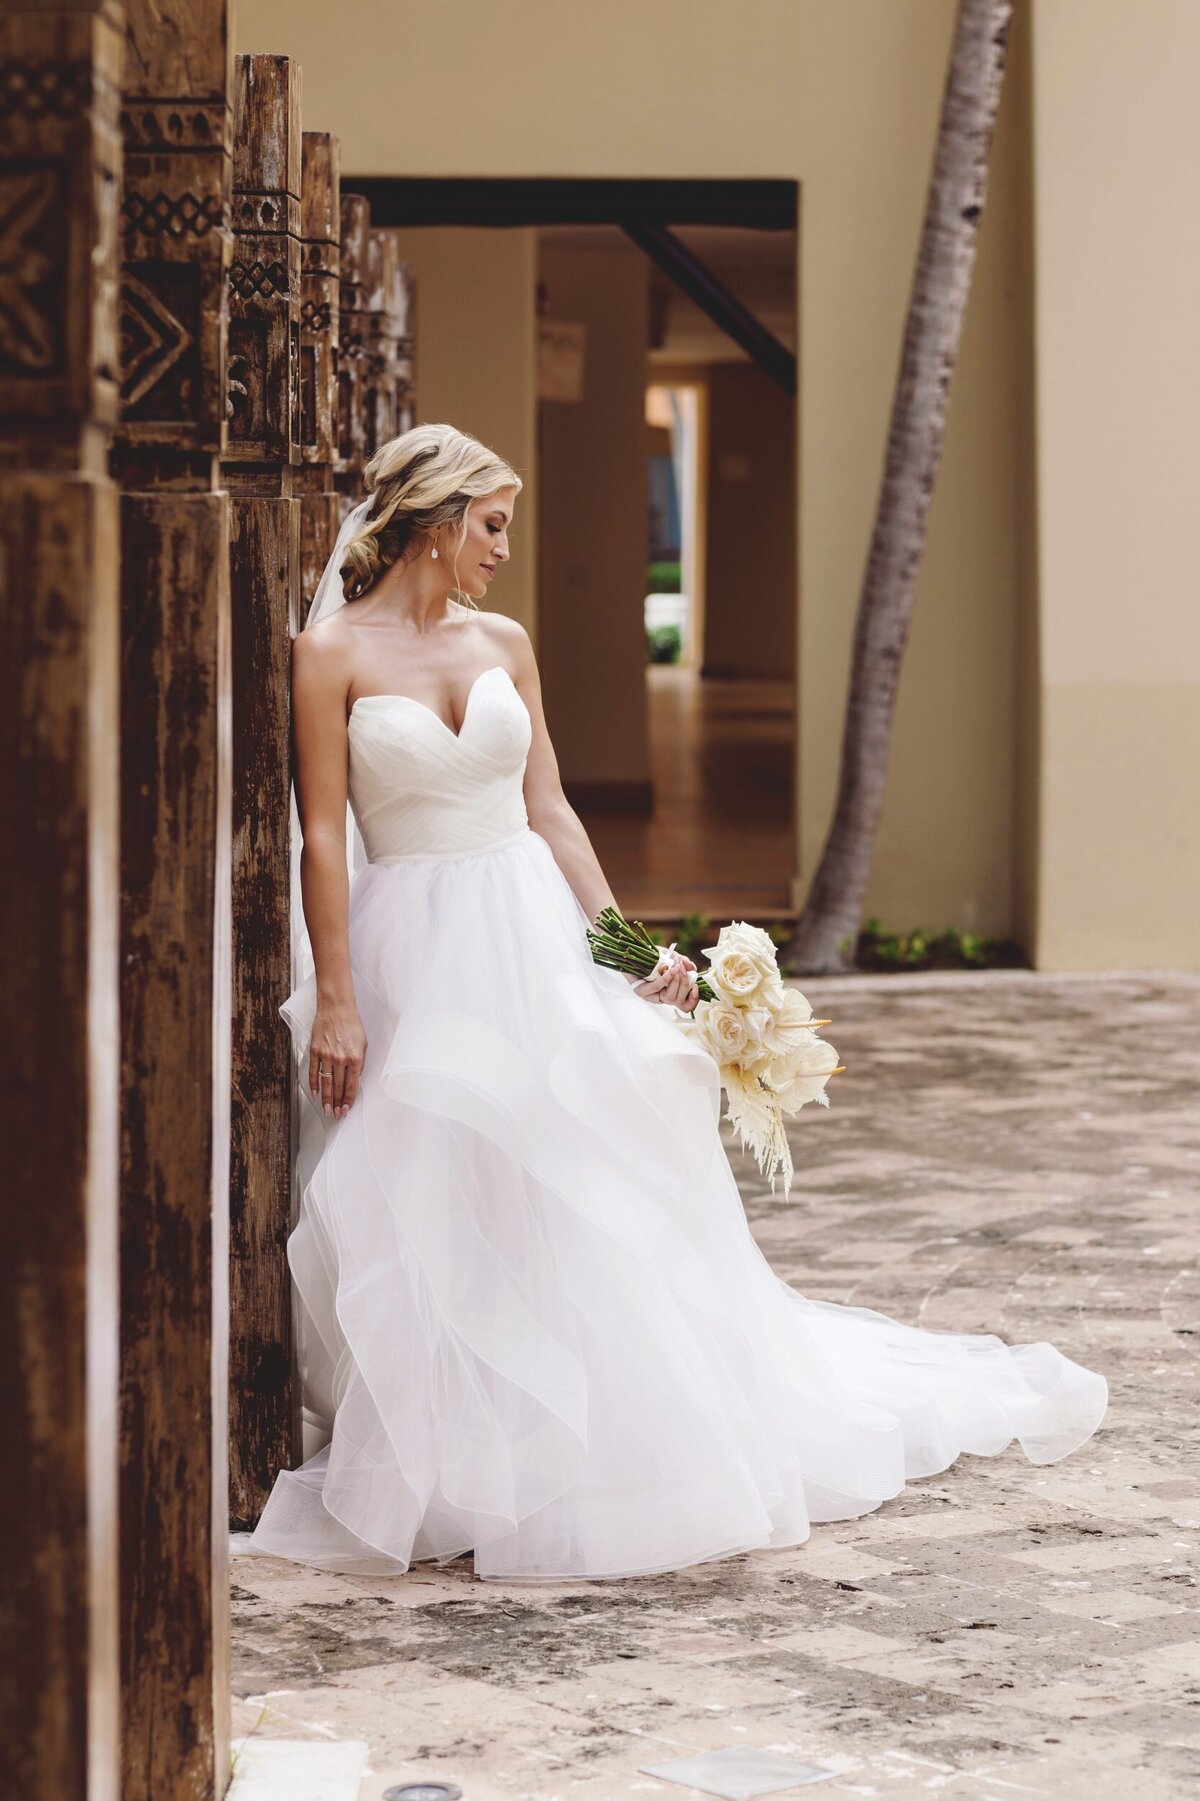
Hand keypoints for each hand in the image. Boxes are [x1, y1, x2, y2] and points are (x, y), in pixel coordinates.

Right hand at [308, 999, 367, 1117]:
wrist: (336, 1007)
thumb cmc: (351, 1024)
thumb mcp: (364, 1044)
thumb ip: (360, 1063)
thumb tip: (355, 1080)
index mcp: (355, 1057)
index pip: (352, 1085)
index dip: (349, 1100)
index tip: (347, 1109)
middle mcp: (340, 1058)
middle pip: (339, 1087)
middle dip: (338, 1103)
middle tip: (336, 1115)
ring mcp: (326, 1055)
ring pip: (326, 1083)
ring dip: (326, 1099)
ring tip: (326, 1110)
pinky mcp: (315, 1051)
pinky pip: (313, 1072)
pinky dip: (313, 1084)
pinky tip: (315, 1094)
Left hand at [632, 950, 699, 1011]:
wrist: (634, 953)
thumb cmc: (653, 957)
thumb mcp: (671, 957)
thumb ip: (683, 962)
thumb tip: (693, 968)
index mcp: (671, 993)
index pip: (686, 1006)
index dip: (693, 1000)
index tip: (696, 987)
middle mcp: (661, 998)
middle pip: (679, 1001)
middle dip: (685, 983)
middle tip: (684, 967)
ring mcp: (650, 996)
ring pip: (669, 997)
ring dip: (675, 981)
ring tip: (677, 966)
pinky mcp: (641, 991)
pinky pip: (656, 988)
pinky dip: (665, 979)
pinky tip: (670, 969)